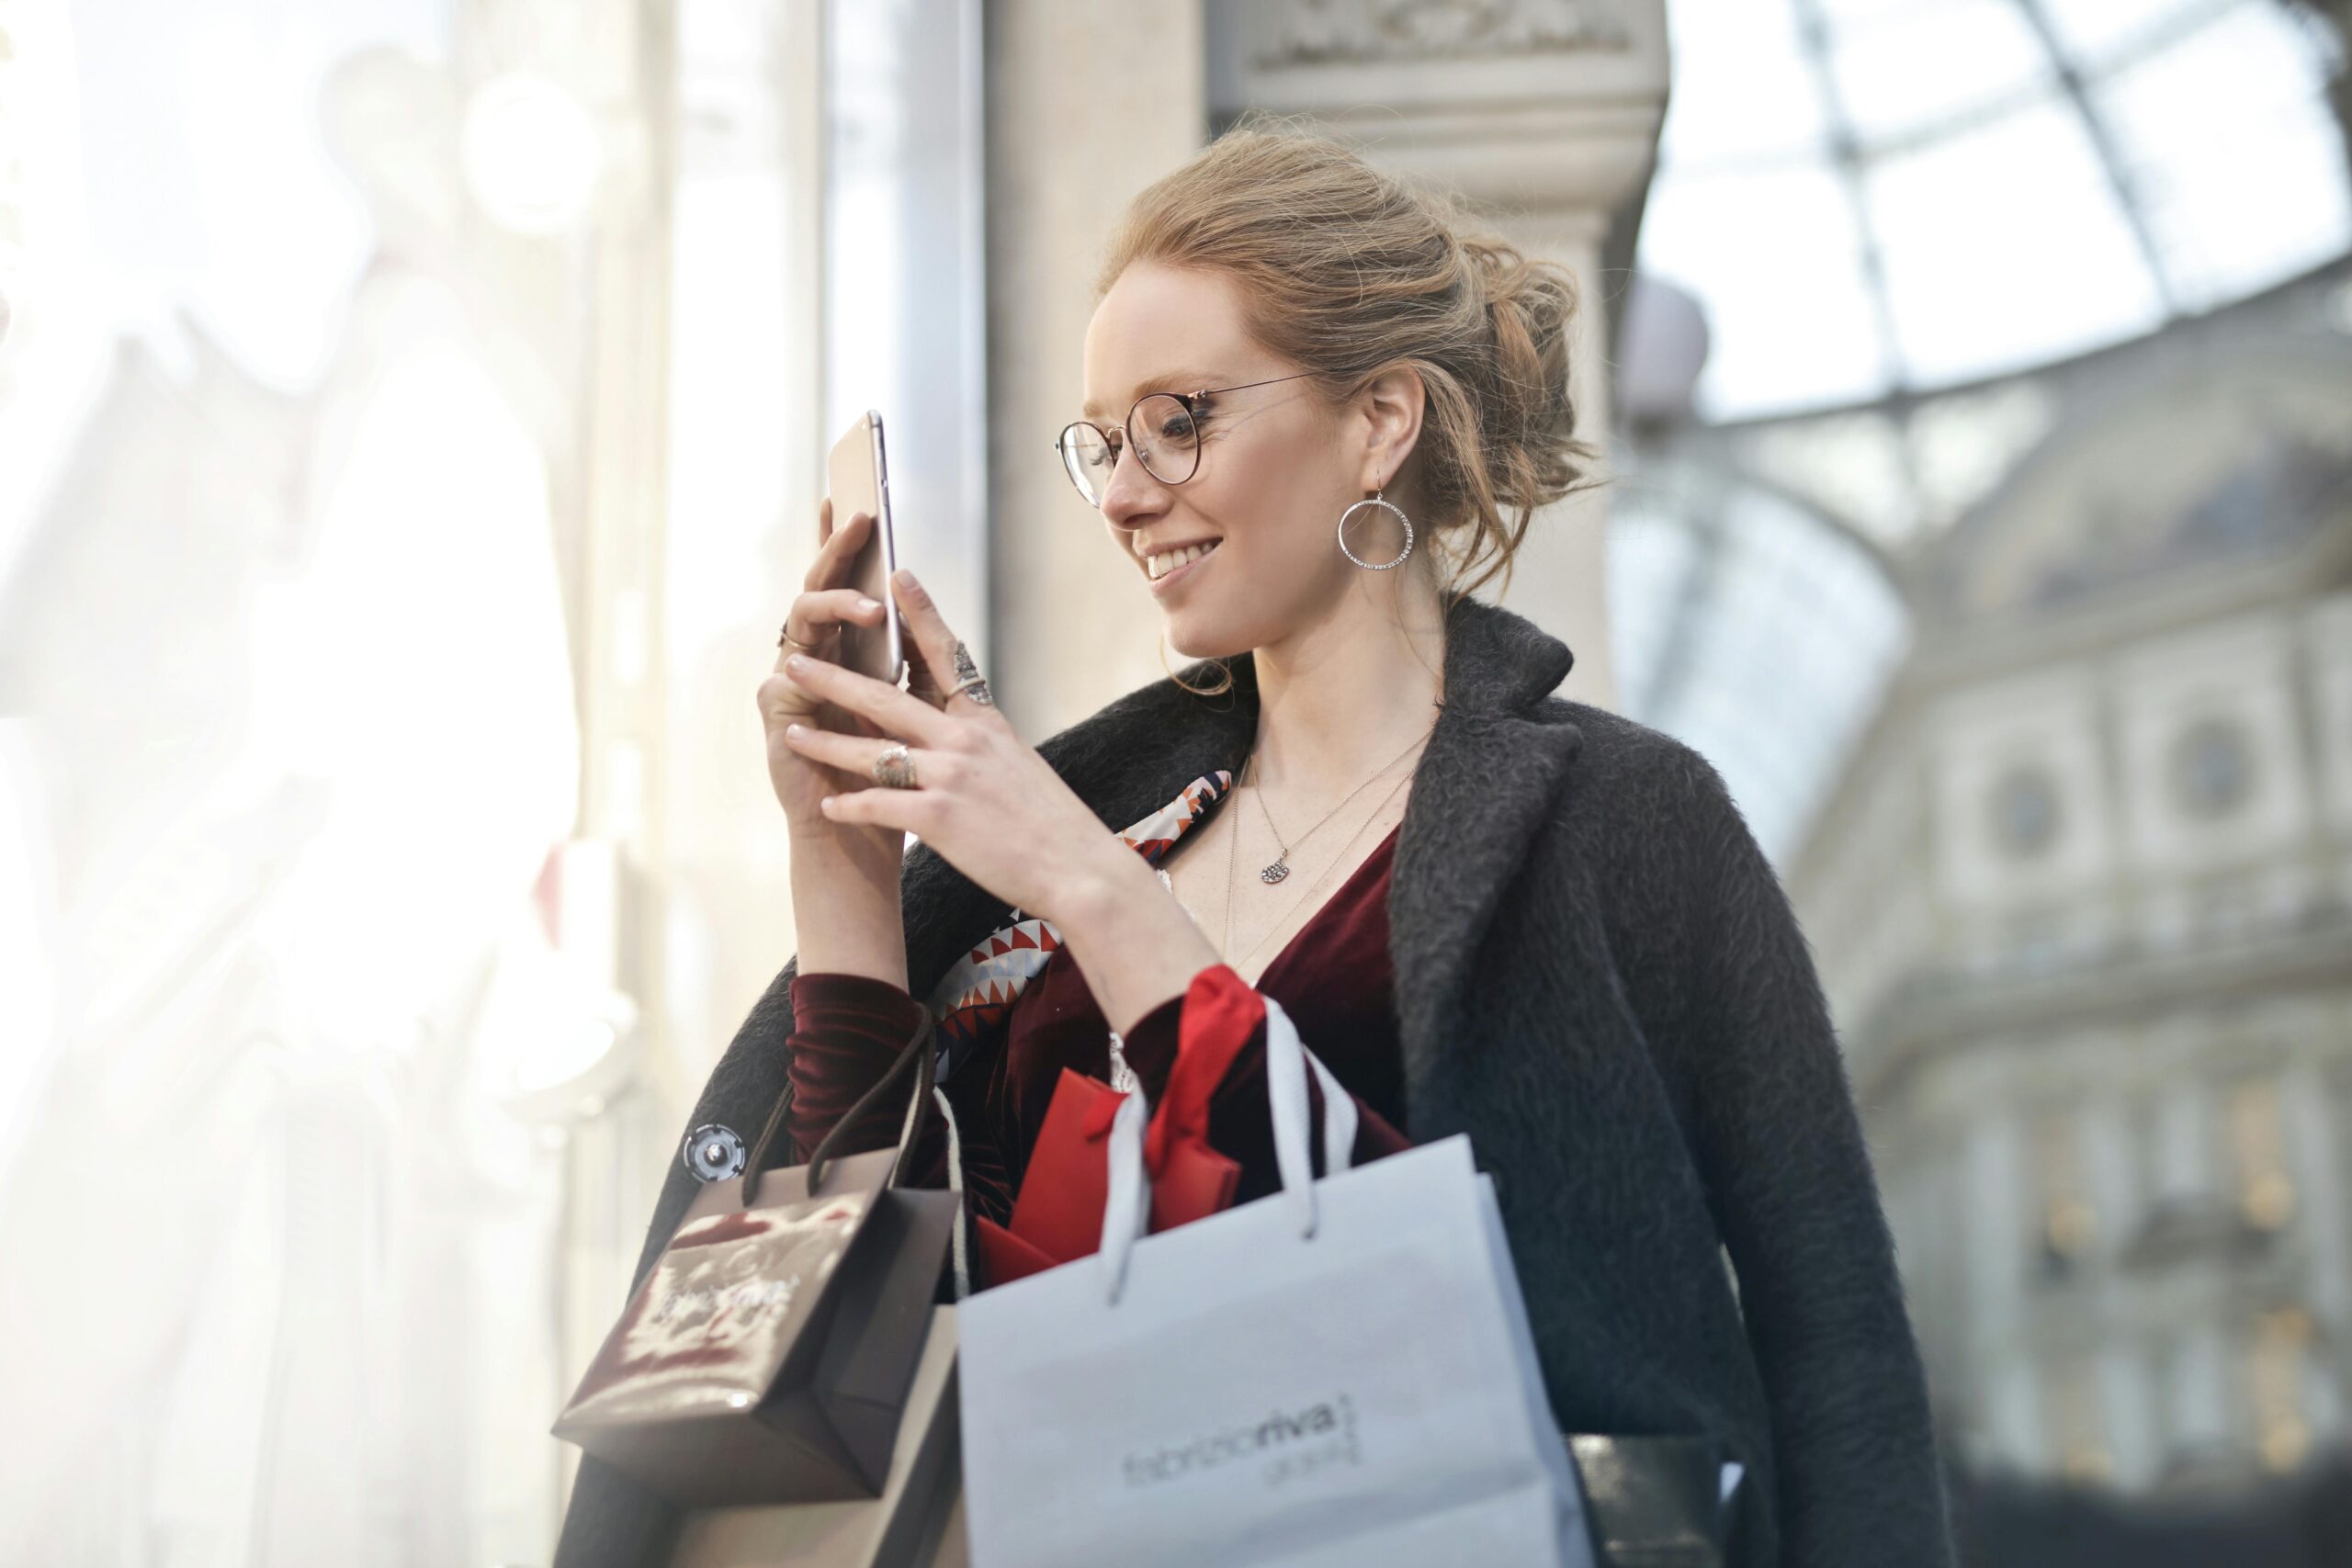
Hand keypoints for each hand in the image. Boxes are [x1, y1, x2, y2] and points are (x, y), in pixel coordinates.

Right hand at [758, 498, 894, 837]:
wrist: (865, 834)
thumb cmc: (892, 771)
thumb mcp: (914, 701)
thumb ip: (913, 651)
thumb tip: (920, 592)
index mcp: (846, 649)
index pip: (844, 582)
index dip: (843, 542)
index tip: (857, 496)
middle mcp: (814, 658)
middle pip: (820, 588)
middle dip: (839, 550)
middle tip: (861, 516)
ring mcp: (791, 683)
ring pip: (802, 621)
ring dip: (835, 605)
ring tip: (872, 607)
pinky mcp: (778, 716)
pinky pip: (785, 678)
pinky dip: (808, 667)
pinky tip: (822, 657)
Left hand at [776, 569, 1138, 923]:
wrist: (1078, 868)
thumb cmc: (1052, 823)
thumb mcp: (1018, 764)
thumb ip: (982, 743)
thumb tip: (957, 731)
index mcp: (986, 721)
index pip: (946, 655)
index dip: (920, 614)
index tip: (897, 575)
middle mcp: (964, 740)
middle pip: (885, 700)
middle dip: (835, 679)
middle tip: (796, 662)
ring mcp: (950, 777)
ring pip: (871, 752)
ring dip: (826, 743)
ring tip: (792, 734)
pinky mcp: (939, 818)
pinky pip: (879, 805)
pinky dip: (850, 806)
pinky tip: (828, 807)